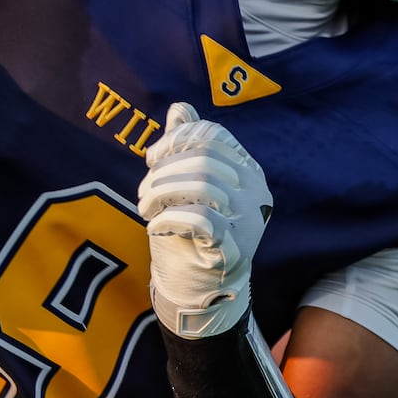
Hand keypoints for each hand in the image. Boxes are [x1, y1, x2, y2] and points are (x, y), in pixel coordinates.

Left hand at [138, 102, 271, 337]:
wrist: (200, 289)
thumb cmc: (192, 233)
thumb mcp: (184, 186)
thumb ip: (186, 147)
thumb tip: (179, 109)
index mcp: (246, 170)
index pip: (213, 136)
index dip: (175, 140)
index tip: (151, 160)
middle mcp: (254, 192)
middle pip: (205, 158)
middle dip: (163, 171)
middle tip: (143, 193)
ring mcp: (248, 221)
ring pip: (203, 185)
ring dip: (161, 194)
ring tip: (145, 209)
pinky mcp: (233, 249)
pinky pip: (201, 220)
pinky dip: (169, 219)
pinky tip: (155, 227)